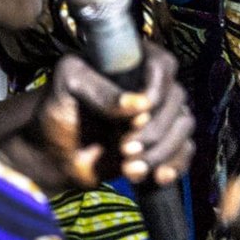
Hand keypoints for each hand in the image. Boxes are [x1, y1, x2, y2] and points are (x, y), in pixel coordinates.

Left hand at [25, 42, 191, 192]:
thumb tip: (140, 105)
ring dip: (160, 151)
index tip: (141, 110)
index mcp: (128, 62)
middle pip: (177, 99)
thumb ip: (99, 90)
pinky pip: (185, 150)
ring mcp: (158, 114)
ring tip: (128, 168)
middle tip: (124, 148)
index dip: (158, 87)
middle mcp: (148, 85)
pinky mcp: (162, 141)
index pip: (162, 64)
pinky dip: (174, 165)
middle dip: (154, 130)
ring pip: (183, 126)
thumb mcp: (67, 87)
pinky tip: (155, 177)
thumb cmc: (57, 112)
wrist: (53, 155)